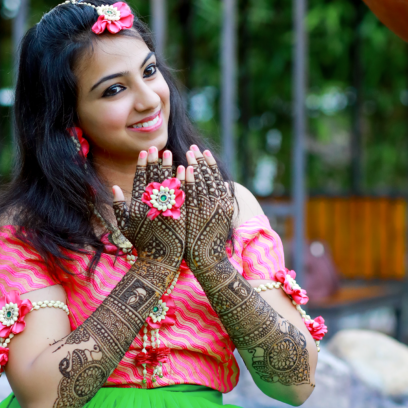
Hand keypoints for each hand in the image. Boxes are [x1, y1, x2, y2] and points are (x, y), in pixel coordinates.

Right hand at [111, 147, 185, 278]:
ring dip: (167, 167)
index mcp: (137, 207)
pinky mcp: (179, 215)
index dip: (142, 165)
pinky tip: (184, 168)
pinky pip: (181, 194)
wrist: (159, 260)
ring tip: (169, 153)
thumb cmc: (142, 243)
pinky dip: (182, 181)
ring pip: (166, 184)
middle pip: (153, 179)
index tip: (144, 152)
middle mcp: (150, 207)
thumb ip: (119, 206)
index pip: (139, 181)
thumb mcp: (125, 226)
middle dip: (154, 162)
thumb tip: (114, 187)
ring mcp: (165, 211)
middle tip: (156, 147)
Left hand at [184, 144, 234, 275]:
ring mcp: (207, 209)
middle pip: (208, 176)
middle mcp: (217, 204)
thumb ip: (215, 202)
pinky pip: (192, 194)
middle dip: (201, 160)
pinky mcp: (196, 216)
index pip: (216, 178)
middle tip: (193, 146)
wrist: (208, 261)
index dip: (210, 164)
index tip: (204, 151)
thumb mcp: (218, 219)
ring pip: (200, 182)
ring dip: (194, 165)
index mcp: (224, 203)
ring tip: (186, 152)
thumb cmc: (210, 241)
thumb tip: (210, 186)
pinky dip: (189, 180)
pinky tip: (183, 169)